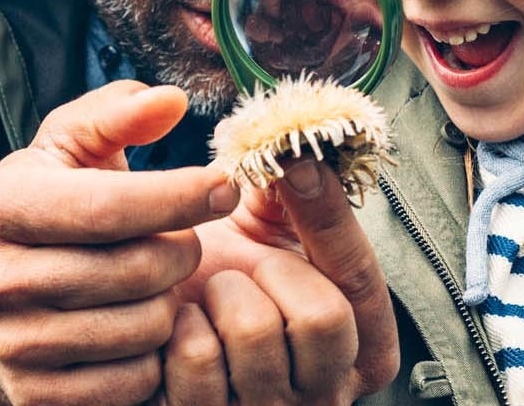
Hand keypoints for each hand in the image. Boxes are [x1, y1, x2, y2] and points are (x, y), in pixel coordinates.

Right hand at [0, 81, 237, 405]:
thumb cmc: (46, 215)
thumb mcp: (67, 153)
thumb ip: (116, 115)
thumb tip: (171, 101)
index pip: (107, 205)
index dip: (179, 194)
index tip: (224, 186)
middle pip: (137, 269)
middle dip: (182, 251)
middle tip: (183, 242)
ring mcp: (15, 345)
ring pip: (146, 327)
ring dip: (170, 303)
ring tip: (155, 285)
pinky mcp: (37, 396)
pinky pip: (137, 380)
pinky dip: (155, 354)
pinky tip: (140, 327)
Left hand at [161, 160, 397, 404]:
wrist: (160, 337)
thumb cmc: (228, 287)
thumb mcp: (276, 244)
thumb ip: (297, 199)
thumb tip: (302, 142)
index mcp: (362, 349)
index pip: (359, 280)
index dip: (327, 216)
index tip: (298, 163)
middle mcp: (325, 394)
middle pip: (321, 316)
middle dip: (268, 273)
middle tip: (241, 270)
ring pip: (254, 331)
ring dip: (217, 298)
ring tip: (209, 300)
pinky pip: (194, 357)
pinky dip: (176, 329)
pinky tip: (179, 328)